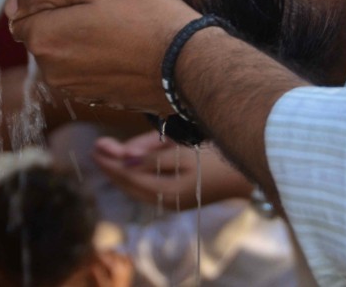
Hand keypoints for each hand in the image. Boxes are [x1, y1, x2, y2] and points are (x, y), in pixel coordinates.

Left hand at [6, 0, 197, 113]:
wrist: (185, 63)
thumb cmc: (143, 16)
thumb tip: (12, 5)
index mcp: (43, 39)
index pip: (20, 8)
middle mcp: (50, 69)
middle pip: (40, 28)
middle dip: (56, 3)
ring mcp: (72, 87)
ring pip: (61, 46)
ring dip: (74, 24)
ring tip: (108, 5)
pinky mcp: (94, 96)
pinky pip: (81, 64)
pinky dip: (90, 46)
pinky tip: (117, 33)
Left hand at [91, 130, 251, 209]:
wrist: (250, 175)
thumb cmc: (218, 159)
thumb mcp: (183, 153)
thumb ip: (151, 156)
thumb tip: (123, 159)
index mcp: (166, 191)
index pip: (128, 176)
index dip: (110, 161)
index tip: (95, 146)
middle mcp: (166, 200)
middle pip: (129, 183)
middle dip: (111, 165)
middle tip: (95, 147)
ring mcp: (173, 200)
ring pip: (137, 186)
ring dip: (121, 170)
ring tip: (106, 153)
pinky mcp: (180, 195)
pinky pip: (149, 185)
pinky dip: (135, 175)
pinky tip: (127, 165)